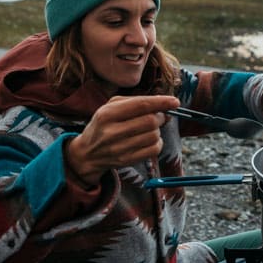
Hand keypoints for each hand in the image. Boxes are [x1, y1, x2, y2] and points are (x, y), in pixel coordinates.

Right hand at [65, 94, 179, 185]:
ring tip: (149, 129)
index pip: (141, 105)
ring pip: (154, 136)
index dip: (161, 102)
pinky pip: (153, 150)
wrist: (87, 153)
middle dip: (160, 117)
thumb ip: (136, 102)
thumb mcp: (111, 107)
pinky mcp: (126, 161)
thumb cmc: (104, 124)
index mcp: (107, 114)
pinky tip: (149, 140)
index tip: (175, 102)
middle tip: (159, 116)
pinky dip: (157, 143)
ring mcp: (119, 148)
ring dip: (157, 130)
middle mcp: (111, 132)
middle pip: (150, 121)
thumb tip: (165, 105)